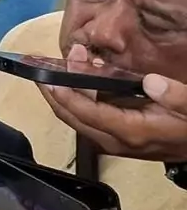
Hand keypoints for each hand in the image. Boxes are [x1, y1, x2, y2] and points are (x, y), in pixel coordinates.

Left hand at [37, 44, 186, 160]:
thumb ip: (176, 96)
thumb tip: (151, 81)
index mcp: (132, 132)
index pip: (87, 113)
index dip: (65, 94)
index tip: (48, 74)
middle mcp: (116, 141)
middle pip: (72, 118)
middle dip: (52, 93)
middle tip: (37, 68)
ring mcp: (113, 142)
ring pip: (76, 120)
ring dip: (60, 96)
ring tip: (50, 68)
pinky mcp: (115, 138)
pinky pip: (85, 119)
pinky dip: (74, 100)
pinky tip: (74, 80)